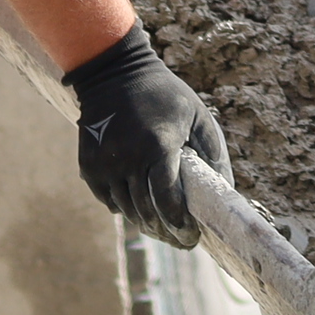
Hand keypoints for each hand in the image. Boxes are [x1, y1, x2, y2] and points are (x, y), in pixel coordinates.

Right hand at [65, 25, 221, 247]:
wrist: (114, 73)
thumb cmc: (165, 95)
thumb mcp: (197, 116)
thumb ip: (213, 154)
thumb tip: (225, 191)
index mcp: (159, 145)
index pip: (167, 200)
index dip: (180, 225)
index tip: (192, 237)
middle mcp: (128, 157)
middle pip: (147, 212)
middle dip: (166, 233)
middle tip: (181, 241)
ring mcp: (105, 163)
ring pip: (127, 211)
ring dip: (146, 224)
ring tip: (163, 229)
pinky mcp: (89, 166)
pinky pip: (109, 201)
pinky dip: (125, 209)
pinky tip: (139, 209)